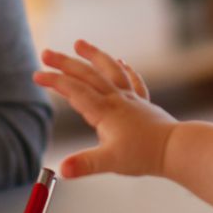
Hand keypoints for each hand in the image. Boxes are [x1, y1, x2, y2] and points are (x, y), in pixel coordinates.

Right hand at [34, 40, 178, 178]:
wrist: (176, 149)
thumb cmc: (144, 155)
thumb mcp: (110, 162)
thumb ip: (85, 164)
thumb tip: (61, 169)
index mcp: (104, 111)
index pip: (74, 91)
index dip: (54, 81)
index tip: (36, 74)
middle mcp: (116, 99)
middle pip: (87, 75)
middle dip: (65, 63)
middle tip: (45, 53)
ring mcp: (131, 99)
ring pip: (109, 70)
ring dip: (93, 55)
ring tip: (79, 43)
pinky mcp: (143, 103)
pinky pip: (132, 80)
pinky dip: (123, 69)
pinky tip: (120, 61)